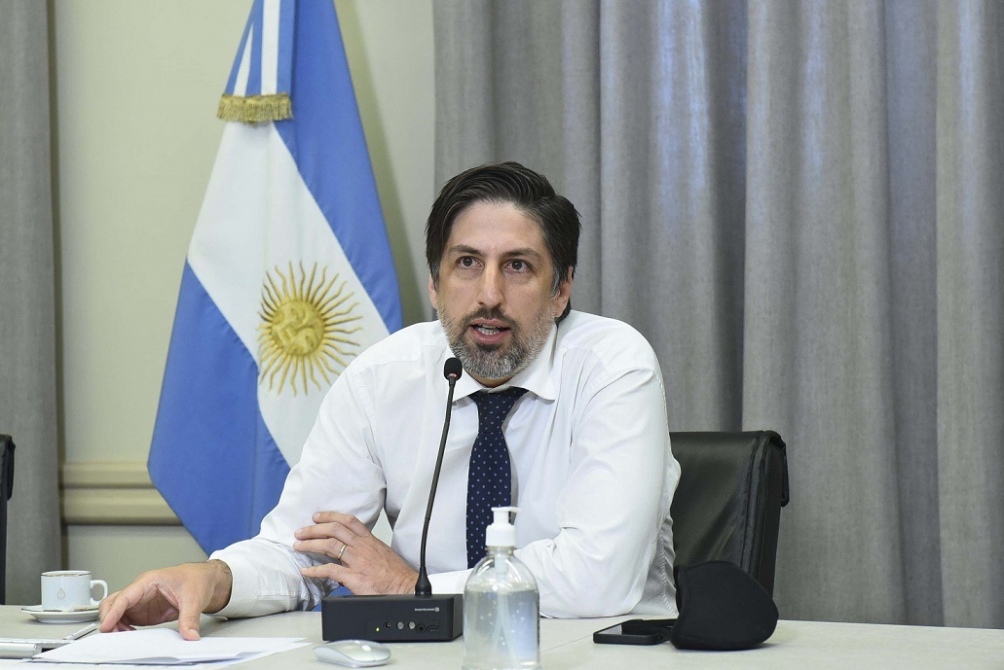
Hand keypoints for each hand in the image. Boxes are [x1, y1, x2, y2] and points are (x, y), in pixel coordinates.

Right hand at [98, 560, 232, 640]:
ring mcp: (141, 602)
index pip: (125, 596)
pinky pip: (126, 620)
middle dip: (108, 618)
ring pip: (116, 612)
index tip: (106, 625)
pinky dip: (122, 629)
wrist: (204, 579)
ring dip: (114, 625)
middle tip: (112, 635)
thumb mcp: (194, 598)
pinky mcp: (144, 612)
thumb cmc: (196, 579)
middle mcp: (141, 591)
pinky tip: (129, 637)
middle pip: (113, 602)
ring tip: (122, 638)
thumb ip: (190, 618)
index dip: (113, 611)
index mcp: (149, 581)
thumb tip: (190, 635)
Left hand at [295, 511, 417, 594]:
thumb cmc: (395, 573)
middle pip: (335, 530)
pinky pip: (330, 570)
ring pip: (330, 545)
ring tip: (298, 546)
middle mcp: (362, 547)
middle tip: (301, 531)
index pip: (348, 521)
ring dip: (311, 544)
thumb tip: (350, 550)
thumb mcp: (381, 553)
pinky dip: (315, 570)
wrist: (404, 587)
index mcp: (369, 540)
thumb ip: (365, 549)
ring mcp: (357, 561)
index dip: (331, 516)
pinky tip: (306, 571)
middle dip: (314, 529)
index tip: (317, 516)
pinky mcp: (354, 577)